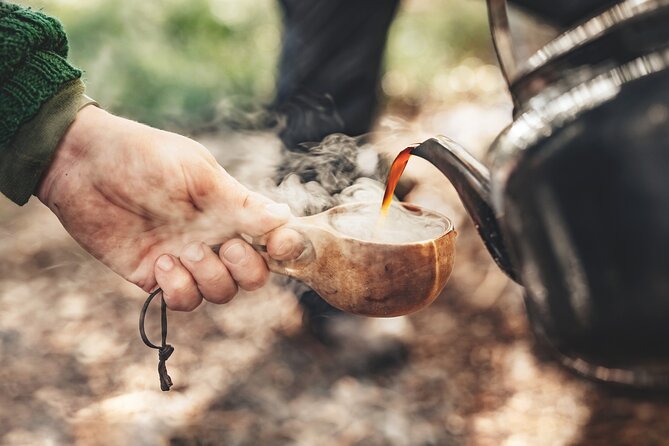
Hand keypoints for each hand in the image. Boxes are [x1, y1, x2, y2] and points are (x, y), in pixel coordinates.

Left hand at [38, 106, 303, 310]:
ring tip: (181, 251)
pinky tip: (159, 263)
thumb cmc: (144, 157)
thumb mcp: (196, 173)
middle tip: (222, 247)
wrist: (83, 164)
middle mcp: (213, 238)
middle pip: (251, 276)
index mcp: (230, 210)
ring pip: (220, 293)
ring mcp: (185, 259)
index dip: (282, 250)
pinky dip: (178, 289)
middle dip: (245, 269)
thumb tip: (284, 217)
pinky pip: (182, 301)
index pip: (269, 240)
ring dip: (209, 278)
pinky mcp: (154, 276)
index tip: (278, 246)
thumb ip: (238, 202)